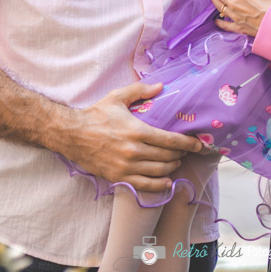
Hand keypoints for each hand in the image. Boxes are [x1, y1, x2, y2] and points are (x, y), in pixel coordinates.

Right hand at [58, 81, 200, 192]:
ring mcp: (126, 167)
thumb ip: (140, 90)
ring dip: (172, 167)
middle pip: (167, 156)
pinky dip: (159, 185)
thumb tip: (161, 86)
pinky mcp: (118, 177)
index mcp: (136, 130)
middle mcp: (134, 151)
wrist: (72, 135)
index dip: (187, 144)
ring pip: (159, 171)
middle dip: (181, 154)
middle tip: (186, 151)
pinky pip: (144, 185)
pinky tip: (167, 181)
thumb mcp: (117, 97)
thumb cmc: (96, 115)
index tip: (198, 144)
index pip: (170, 140)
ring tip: (176, 161)